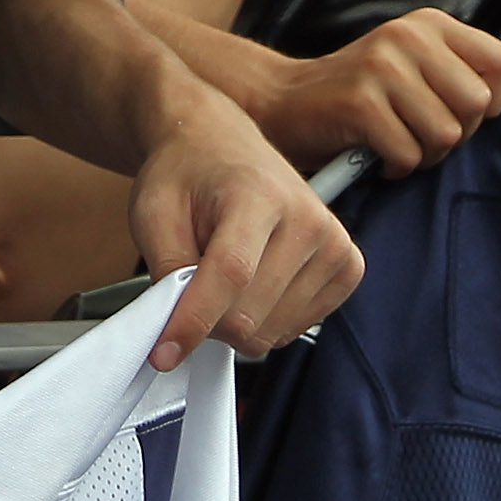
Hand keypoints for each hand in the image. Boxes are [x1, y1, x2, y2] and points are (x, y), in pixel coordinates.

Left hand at [130, 83, 364, 367]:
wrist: (221, 147)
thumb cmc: (187, 177)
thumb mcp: (153, 212)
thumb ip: (165, 270)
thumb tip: (176, 331)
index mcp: (259, 193)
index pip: (231, 273)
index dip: (194, 320)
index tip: (163, 353)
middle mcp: (308, 218)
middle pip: (249, 316)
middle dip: (208, 321)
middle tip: (190, 289)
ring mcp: (335, 245)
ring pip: (271, 332)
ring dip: (235, 322)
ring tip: (224, 277)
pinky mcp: (347, 268)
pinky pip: (295, 330)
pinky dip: (264, 322)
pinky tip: (254, 285)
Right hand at [242, 9, 500, 173]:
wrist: (284, 104)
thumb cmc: (360, 95)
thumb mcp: (422, 69)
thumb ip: (478, 65)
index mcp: (432, 25)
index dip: (488, 106)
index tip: (453, 114)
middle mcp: (409, 37)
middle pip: (476, 106)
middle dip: (454, 137)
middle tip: (419, 137)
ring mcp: (383, 67)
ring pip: (445, 135)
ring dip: (424, 157)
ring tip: (397, 147)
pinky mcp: (360, 103)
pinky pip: (408, 155)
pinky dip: (396, 169)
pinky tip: (377, 158)